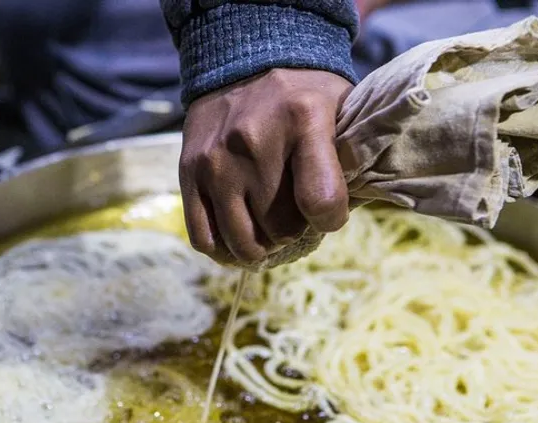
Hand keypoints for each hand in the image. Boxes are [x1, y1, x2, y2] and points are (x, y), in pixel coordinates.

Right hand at [180, 68, 352, 266]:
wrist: (241, 59)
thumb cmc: (300, 94)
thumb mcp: (337, 109)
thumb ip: (348, 158)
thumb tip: (346, 212)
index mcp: (303, 121)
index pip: (321, 201)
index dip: (330, 219)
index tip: (327, 214)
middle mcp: (253, 143)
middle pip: (280, 229)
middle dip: (293, 230)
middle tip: (294, 213)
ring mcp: (216, 161)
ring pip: (241, 241)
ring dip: (260, 245)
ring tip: (266, 229)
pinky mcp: (189, 173)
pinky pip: (202, 236)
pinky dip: (223, 249)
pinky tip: (236, 238)